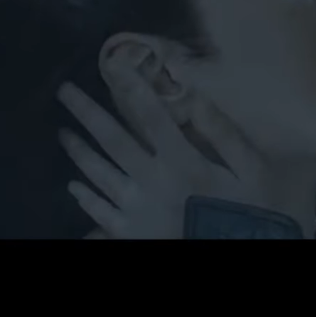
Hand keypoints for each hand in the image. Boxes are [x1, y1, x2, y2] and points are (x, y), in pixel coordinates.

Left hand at [56, 73, 286, 238]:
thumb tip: (196, 96)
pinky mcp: (129, 234)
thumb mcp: (252, 170)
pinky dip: (83, 196)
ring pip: (98, 173)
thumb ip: (223, 134)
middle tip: (64, 91)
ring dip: (78, 150)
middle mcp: (151, 180)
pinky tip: (72, 185)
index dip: (130, 86)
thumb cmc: (250, 214)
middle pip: (111, 139)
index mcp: (182, 161)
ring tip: (63, 133)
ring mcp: (135, 210)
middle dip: (85, 111)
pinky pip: (98, 211)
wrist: (239, 252)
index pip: (149, 114)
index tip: (114, 64)